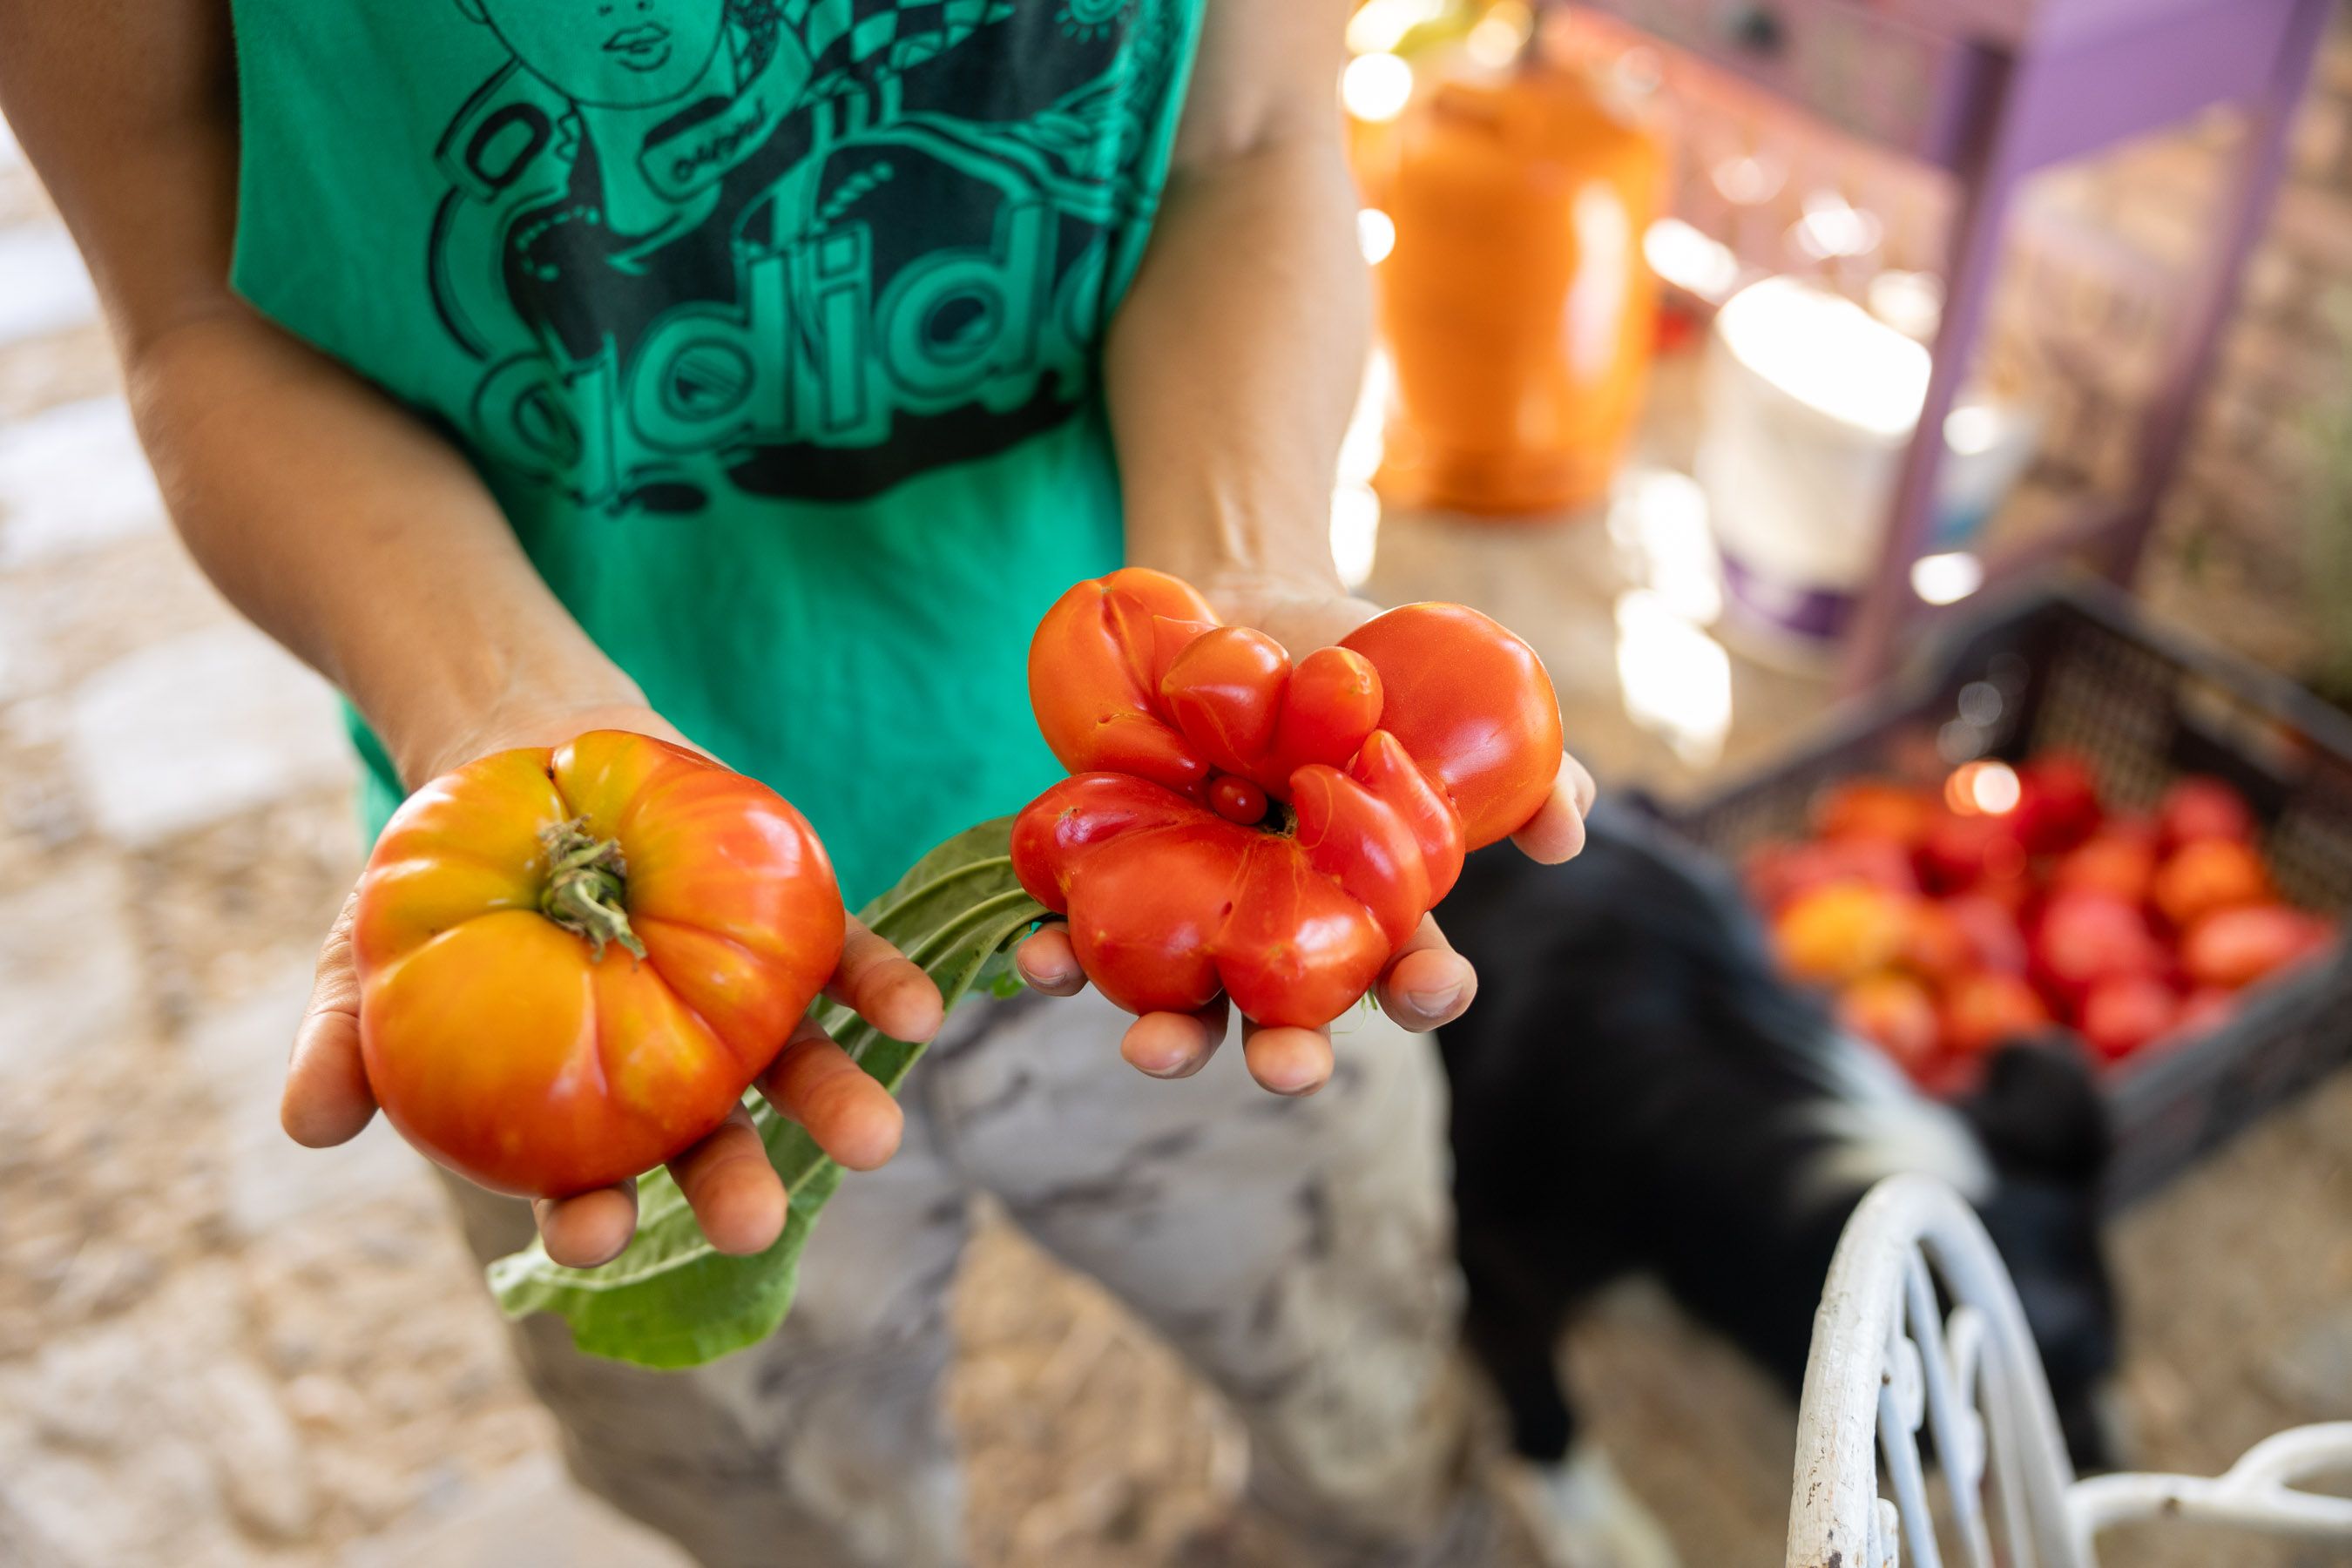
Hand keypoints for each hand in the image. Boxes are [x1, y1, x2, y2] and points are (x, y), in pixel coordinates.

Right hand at [280, 701, 943, 1268]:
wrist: (517, 761)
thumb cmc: (436, 889)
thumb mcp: (364, 957)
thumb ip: (342, 1041)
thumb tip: (306, 1125)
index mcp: (573, 1112)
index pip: (582, 1186)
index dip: (586, 1217)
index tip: (589, 1233)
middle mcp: (671, 1075)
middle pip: (707, 1144)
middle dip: (731, 1189)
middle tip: (753, 1224)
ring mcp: (738, 1004)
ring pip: (793, 1067)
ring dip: (836, 1104)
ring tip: (872, 1140)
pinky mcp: (787, 925)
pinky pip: (845, 964)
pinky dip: (882, 989)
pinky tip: (916, 1014)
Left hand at [1013, 576, 1594, 1095]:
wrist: (1237, 602)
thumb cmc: (1354, 666)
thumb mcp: (1443, 693)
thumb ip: (1520, 762)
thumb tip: (1567, 832)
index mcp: (1370, 906)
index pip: (1412, 969)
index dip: (1425, 988)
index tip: (1427, 984)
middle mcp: (1283, 933)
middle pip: (1295, 1018)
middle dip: (1292, 1054)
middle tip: (1289, 1067)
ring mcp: (1197, 917)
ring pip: (1186, 1005)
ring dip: (1171, 1039)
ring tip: (1154, 1049)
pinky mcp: (1113, 883)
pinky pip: (1082, 938)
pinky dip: (1059, 957)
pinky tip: (1043, 955)